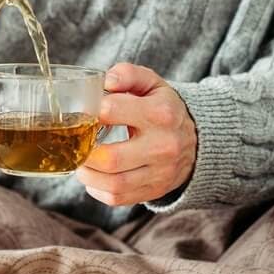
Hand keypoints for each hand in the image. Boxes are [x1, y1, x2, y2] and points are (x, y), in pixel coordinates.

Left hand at [76, 63, 197, 205]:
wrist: (196, 142)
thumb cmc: (164, 109)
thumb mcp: (152, 84)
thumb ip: (128, 75)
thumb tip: (107, 82)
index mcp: (160, 113)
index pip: (112, 111)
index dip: (90, 111)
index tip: (85, 113)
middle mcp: (163, 146)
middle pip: (111, 158)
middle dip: (85, 152)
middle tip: (76, 144)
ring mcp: (160, 172)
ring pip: (113, 184)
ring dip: (87, 174)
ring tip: (81, 162)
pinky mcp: (154, 191)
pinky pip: (118, 198)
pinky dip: (98, 190)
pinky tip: (94, 177)